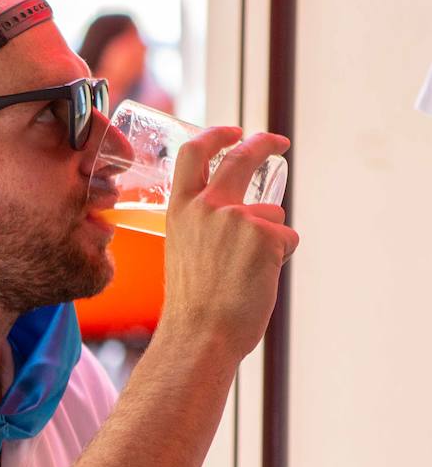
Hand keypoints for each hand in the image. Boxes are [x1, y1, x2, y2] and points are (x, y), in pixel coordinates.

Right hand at [158, 127, 299, 359]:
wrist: (200, 334)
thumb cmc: (192, 306)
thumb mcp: (185, 252)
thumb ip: (205, 228)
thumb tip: (245, 218)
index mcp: (180, 211)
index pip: (193, 154)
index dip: (216, 135)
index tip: (233, 131)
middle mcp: (206, 206)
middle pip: (242, 157)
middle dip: (264, 143)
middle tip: (278, 142)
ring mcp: (237, 218)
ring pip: (272, 214)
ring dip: (270, 239)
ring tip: (246, 274)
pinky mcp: (266, 235)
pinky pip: (287, 239)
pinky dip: (280, 259)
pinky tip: (258, 280)